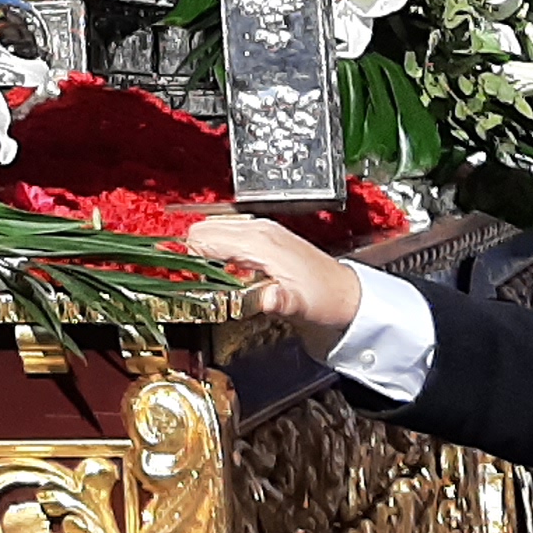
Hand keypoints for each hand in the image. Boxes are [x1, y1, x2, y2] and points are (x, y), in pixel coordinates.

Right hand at [183, 213, 362, 354]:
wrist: (344, 296)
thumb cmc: (324, 298)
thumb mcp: (299, 304)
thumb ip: (278, 301)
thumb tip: (267, 299)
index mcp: (259, 240)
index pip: (202, 238)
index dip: (189, 261)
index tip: (189, 283)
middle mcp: (257, 228)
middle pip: (201, 230)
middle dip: (192, 256)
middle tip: (199, 285)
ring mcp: (259, 230)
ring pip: (211, 231)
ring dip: (204, 254)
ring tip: (214, 282)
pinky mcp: (261, 238)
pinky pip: (225, 236)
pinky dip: (216, 253)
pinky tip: (229, 275)